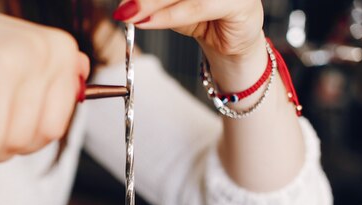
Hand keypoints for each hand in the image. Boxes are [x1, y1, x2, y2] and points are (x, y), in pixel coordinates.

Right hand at [0, 2, 89, 177]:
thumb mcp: (20, 54)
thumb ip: (53, 75)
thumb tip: (83, 86)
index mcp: (59, 49)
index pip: (54, 129)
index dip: (24, 142)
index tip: (0, 131)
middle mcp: (37, 52)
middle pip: (27, 140)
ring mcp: (2, 61)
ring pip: (1, 145)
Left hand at [113, 0, 265, 90]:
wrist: (232, 44)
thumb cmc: (203, 18)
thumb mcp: (170, 7)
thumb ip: (151, 2)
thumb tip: (125, 5)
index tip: (123, 3)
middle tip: (122, 8)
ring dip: (152, 4)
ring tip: (131, 16)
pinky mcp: (240, 1)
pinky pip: (197, 6)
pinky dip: (169, 16)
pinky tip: (148, 21)